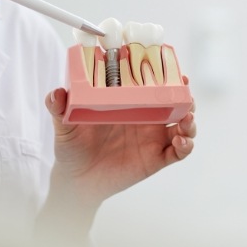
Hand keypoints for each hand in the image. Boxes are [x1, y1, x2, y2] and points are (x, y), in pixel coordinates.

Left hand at [45, 76, 195, 209]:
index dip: (165, 74)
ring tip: (186, 119)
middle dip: (185, 95)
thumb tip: (56, 93)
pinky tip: (180, 140)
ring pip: (183, 124)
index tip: (171, 66)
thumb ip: (59, 108)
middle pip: (174, 101)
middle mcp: (145, 117)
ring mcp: (153, 137)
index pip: (151, 84)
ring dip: (190, 119)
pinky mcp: (156, 158)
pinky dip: (186, 144)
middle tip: (185, 91)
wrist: (76, 180)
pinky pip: (178, 151)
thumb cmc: (72, 147)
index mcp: (128, 103)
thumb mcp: (64, 125)